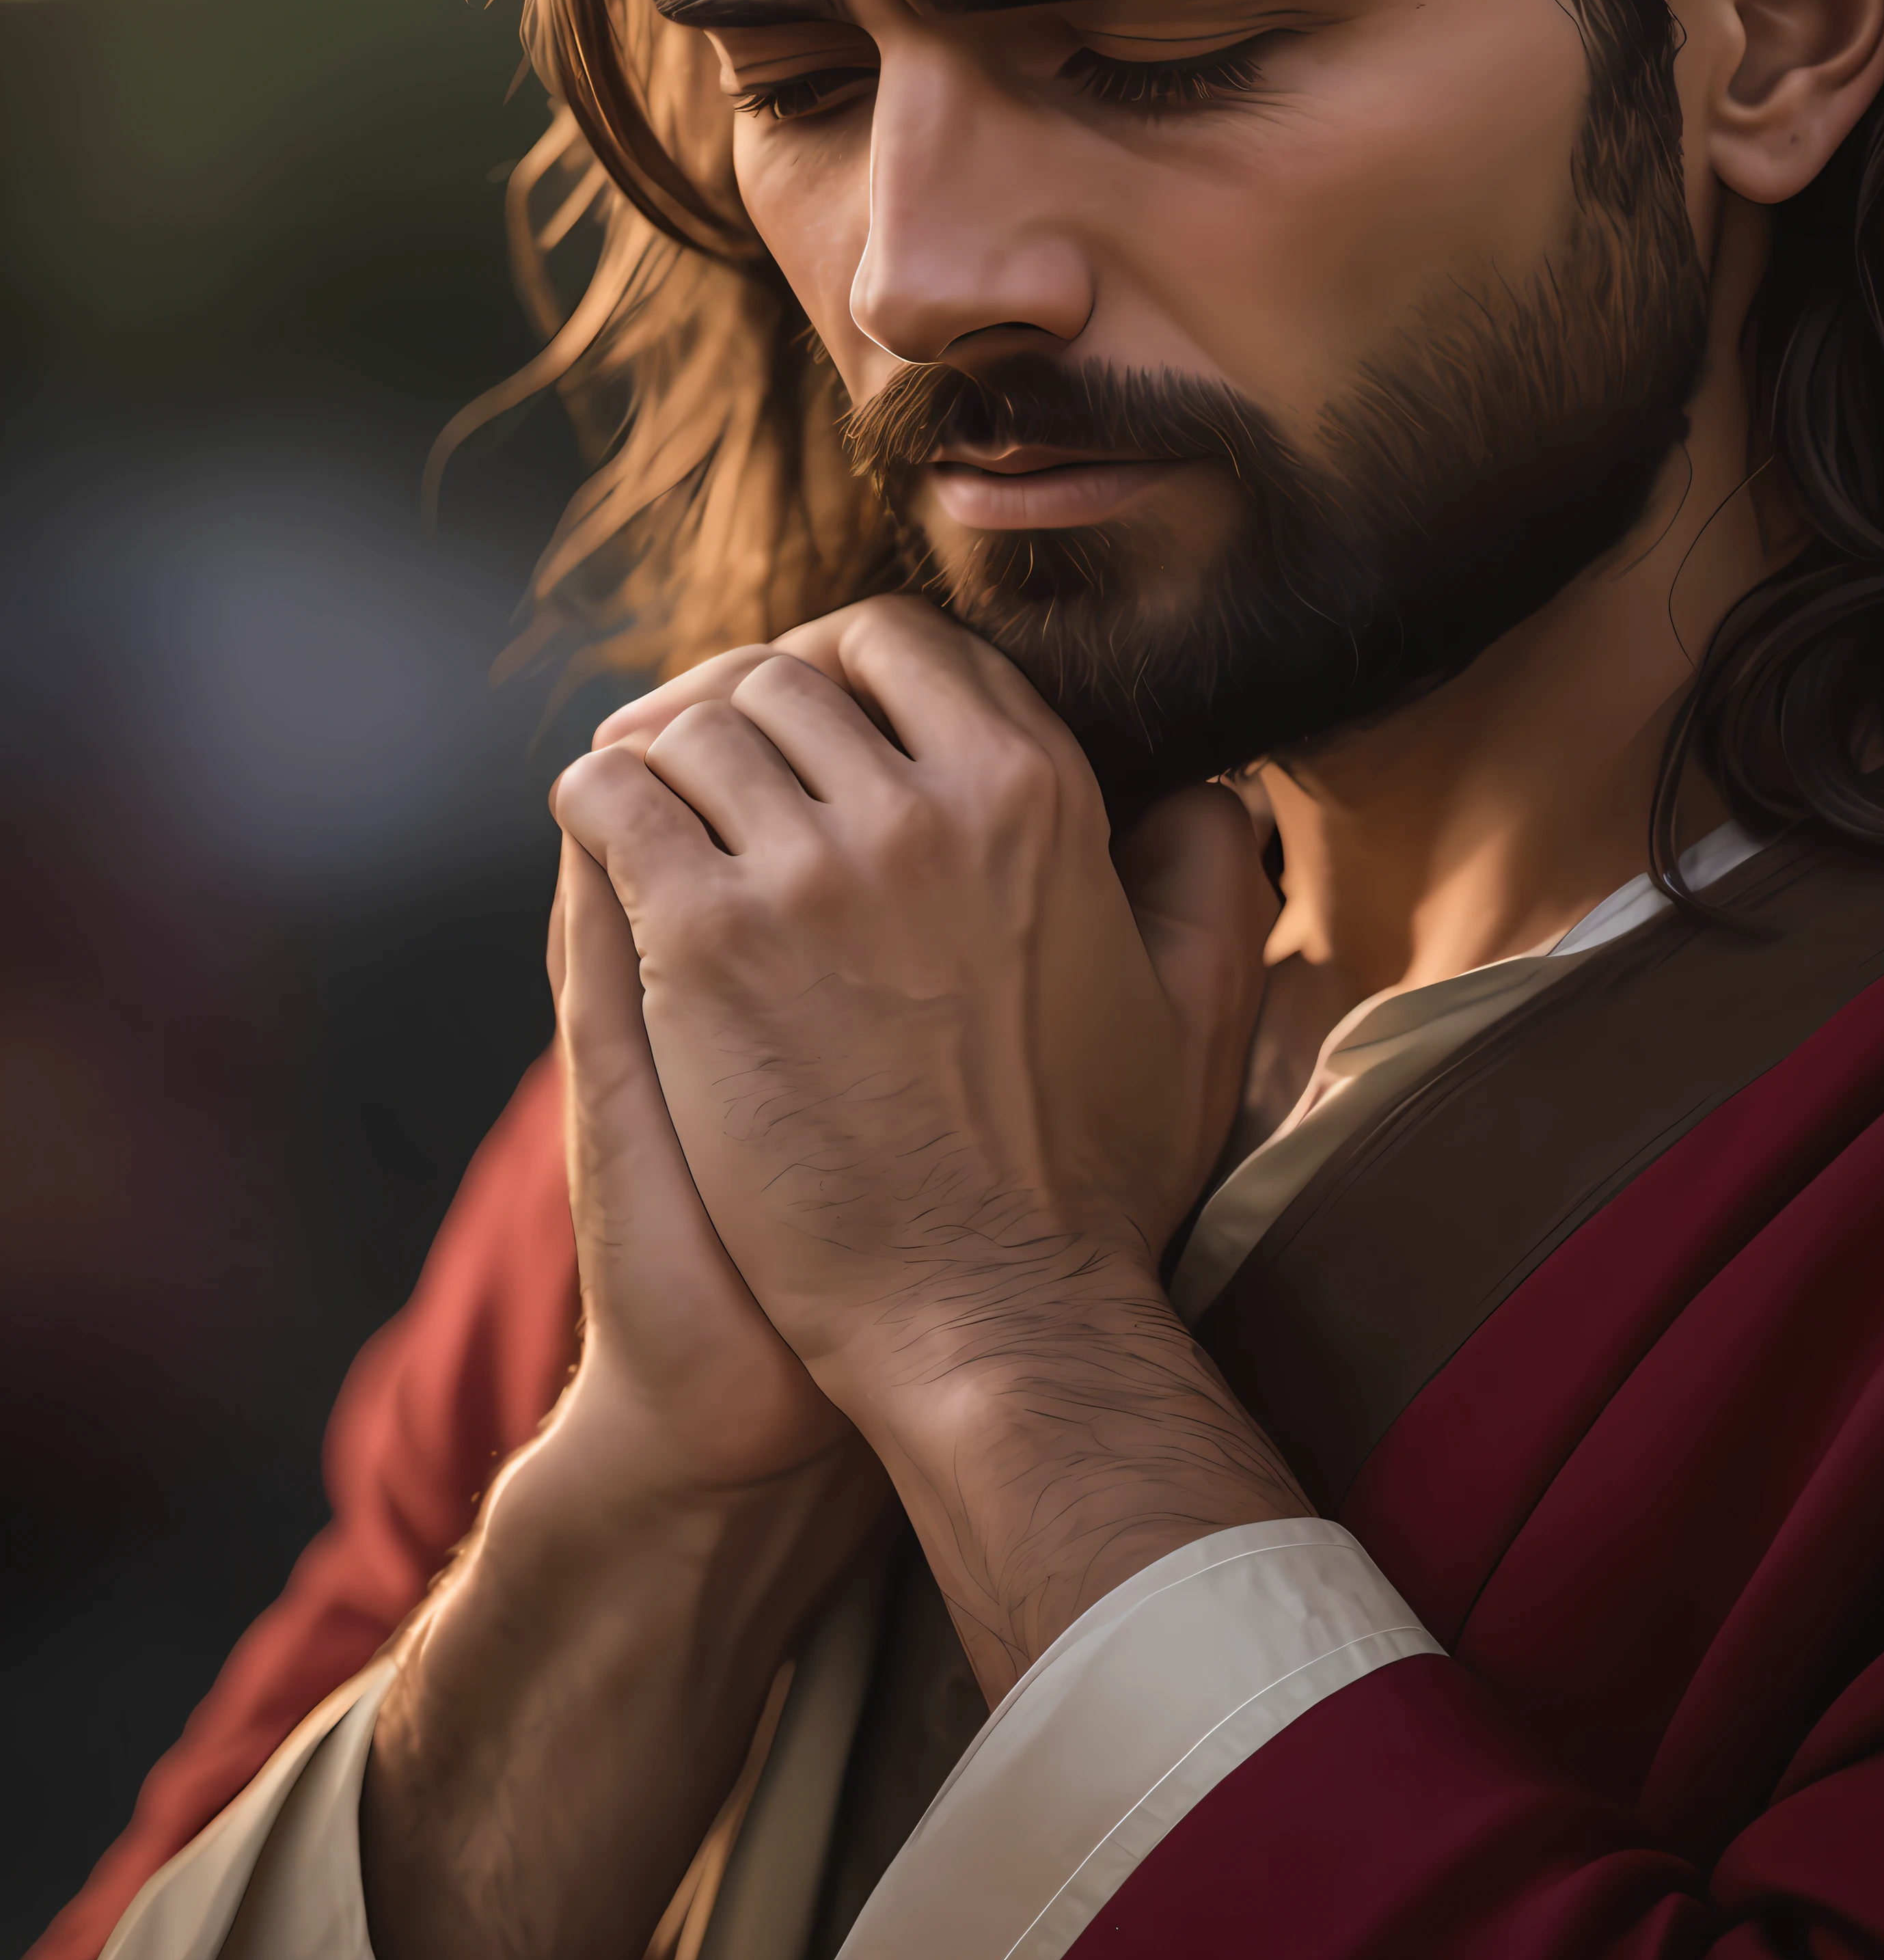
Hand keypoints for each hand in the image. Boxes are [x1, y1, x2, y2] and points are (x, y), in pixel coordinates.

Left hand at [552, 596, 1270, 1397]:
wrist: (985, 1318)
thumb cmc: (1090, 1180)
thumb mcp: (1193, 1009)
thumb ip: (1209, 874)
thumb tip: (1209, 786)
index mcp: (1036, 796)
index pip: (902, 641)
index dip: (838, 658)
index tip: (809, 706)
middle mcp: (926, 808)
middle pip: (784, 675)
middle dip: (739, 703)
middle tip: (709, 753)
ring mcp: (811, 871)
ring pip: (694, 729)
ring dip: (664, 754)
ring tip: (652, 796)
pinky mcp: (708, 945)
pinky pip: (614, 800)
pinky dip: (598, 796)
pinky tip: (603, 827)